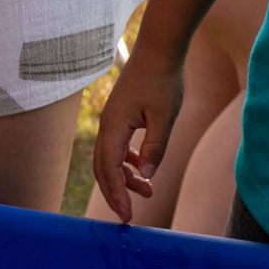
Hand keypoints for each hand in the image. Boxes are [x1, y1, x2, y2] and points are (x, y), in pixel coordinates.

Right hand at [92, 46, 184, 222]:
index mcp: (114, 126)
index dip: (116, 193)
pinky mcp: (120, 116)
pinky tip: (142, 168)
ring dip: (124, 177)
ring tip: (148, 192)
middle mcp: (107, 124)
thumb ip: (155, 147)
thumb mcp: (165, 117)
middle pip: (102, 166)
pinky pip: (116, 146)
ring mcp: (111, 120)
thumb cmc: (163, 81)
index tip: (125, 216)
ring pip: (109, 157)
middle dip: (114, 192)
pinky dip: (126, 162)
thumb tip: (147, 176)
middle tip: (128, 216)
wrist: (158, 51)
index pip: (109, 167)